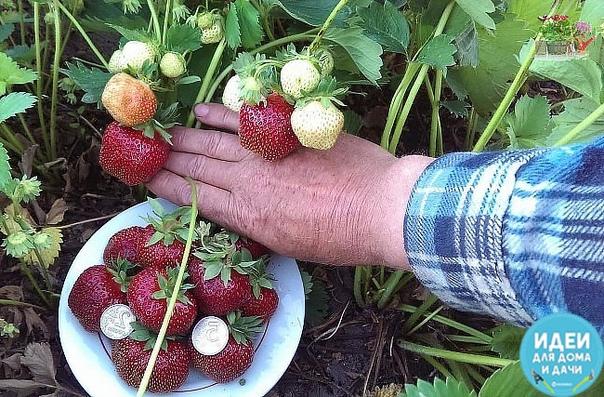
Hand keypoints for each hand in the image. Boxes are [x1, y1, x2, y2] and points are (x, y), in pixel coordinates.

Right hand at [146, 103, 432, 268]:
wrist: (379, 208)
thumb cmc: (341, 238)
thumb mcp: (292, 245)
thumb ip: (262, 225)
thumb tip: (245, 210)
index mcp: (249, 218)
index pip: (196, 199)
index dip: (168, 188)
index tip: (147, 180)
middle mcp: (247, 184)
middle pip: (197, 169)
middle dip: (168, 162)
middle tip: (145, 154)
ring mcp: (264, 155)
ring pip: (212, 144)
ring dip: (184, 139)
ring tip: (162, 136)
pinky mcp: (283, 133)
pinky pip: (244, 121)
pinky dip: (220, 114)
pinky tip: (200, 111)